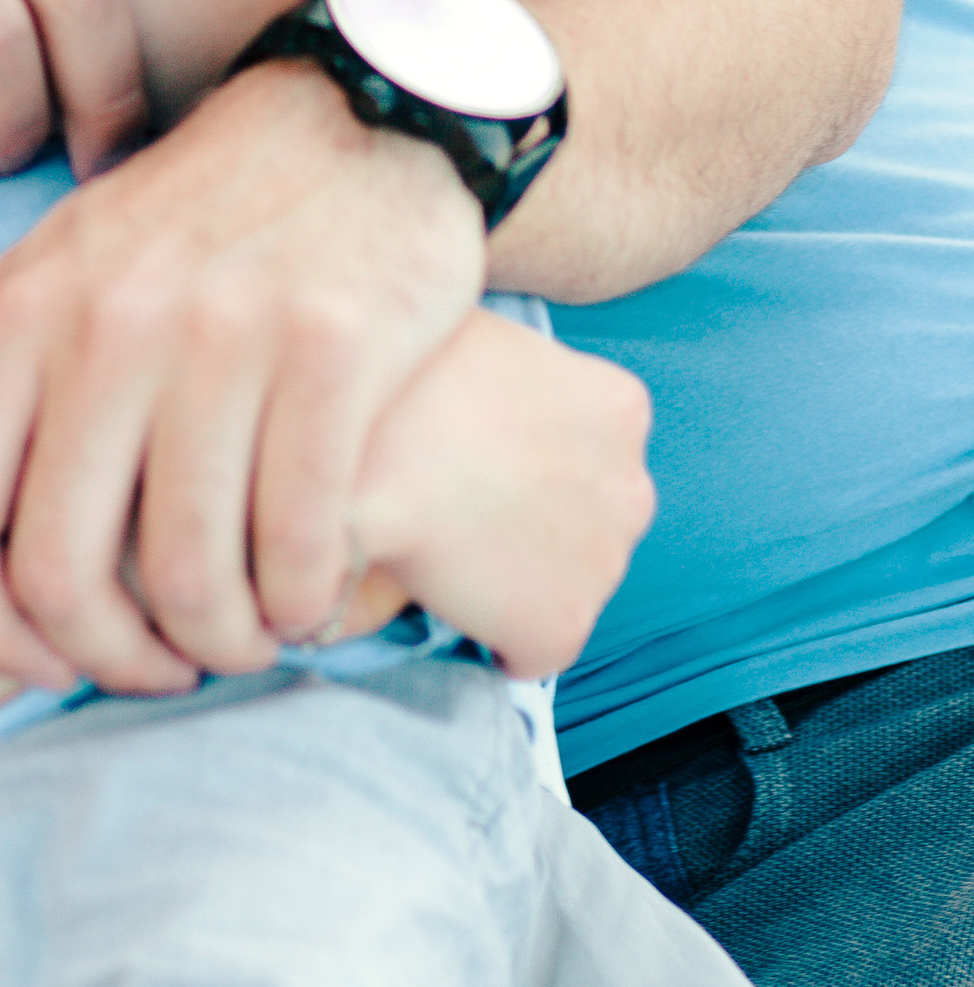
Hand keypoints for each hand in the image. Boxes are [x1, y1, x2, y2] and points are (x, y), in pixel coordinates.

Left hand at [0, 61, 486, 692]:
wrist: (359, 115)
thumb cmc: (179, 222)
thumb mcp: (29, 278)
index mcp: (19, 318)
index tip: (35, 668)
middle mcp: (110, 325)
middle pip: (68, 570)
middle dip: (113, 658)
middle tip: (160, 668)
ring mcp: (225, 335)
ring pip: (192, 571)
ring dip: (220, 642)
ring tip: (244, 638)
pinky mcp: (337, 347)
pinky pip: (300, 535)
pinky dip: (301, 600)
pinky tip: (309, 598)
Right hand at [349, 315, 652, 679]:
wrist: (355, 452)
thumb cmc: (398, 376)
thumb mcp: (468, 338)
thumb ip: (499, 371)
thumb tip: (468, 403)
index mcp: (619, 408)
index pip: (589, 445)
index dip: (526, 457)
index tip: (476, 459)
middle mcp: (632, 488)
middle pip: (588, 517)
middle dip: (533, 517)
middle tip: (455, 506)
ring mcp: (604, 562)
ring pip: (564, 582)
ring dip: (515, 575)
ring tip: (444, 553)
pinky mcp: (561, 627)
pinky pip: (531, 648)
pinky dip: (492, 636)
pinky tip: (445, 600)